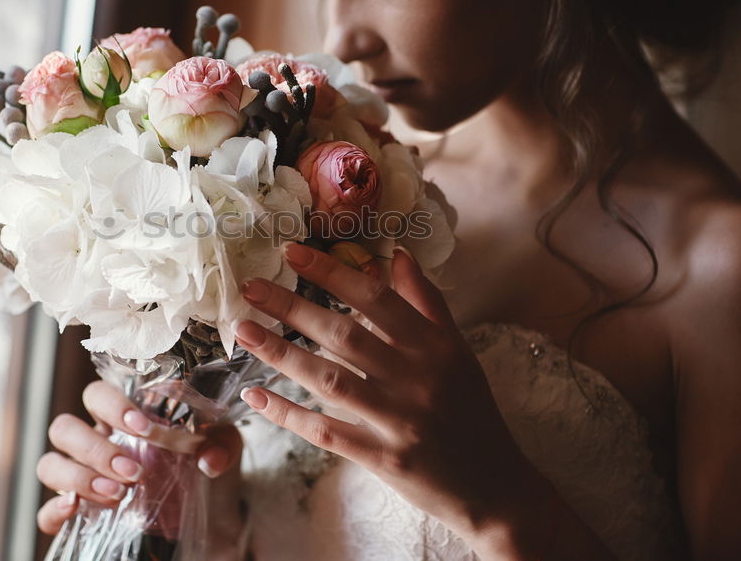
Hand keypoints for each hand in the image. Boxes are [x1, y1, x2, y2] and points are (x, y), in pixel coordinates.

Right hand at [35, 379, 242, 535]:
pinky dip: (54, 510)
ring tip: (118, 493)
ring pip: (50, 464)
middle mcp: (95, 441)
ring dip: (78, 477)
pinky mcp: (81, 516)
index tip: (143, 427)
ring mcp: (83, 478)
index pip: (96, 394)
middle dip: (96, 448)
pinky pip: (46, 511)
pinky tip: (75, 510)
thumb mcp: (223, 449)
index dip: (112, 405)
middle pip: (64, 428)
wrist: (213, 517)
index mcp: (122, 417)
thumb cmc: (207, 469)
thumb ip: (221, 444)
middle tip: (134, 471)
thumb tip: (208, 458)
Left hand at [234, 242, 549, 547]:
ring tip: (243, 331)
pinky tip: (254, 395)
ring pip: (329, 380)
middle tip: (250, 287)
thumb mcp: (458, 352)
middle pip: (344, 334)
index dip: (331, 272)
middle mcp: (417, 378)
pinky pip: (326, 431)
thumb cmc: (472, 412)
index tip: (291, 252)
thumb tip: (397, 255)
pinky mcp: (384, 458)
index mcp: (435, 346)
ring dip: (280, 353)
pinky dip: (288, 413)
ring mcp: (399, 420)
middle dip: (292, 307)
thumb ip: (427, 302)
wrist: (497, 487)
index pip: (375, 297)